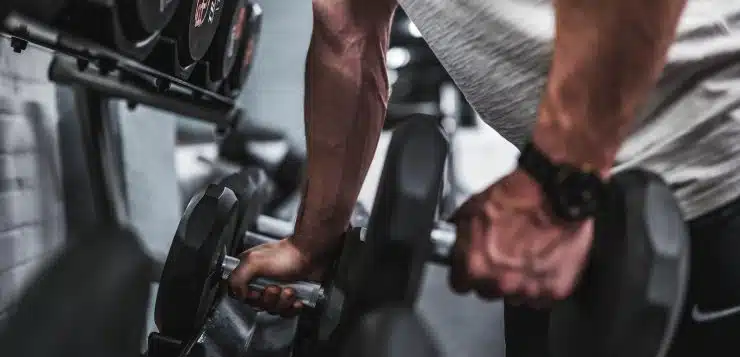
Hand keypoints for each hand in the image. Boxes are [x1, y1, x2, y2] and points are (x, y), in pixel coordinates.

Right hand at [228, 238, 328, 316]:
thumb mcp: (254, 262)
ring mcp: (277, 289)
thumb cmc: (285, 254)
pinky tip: (297, 300)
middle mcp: (261, 281)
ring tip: (290, 290)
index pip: (238, 293)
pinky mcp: (291, 296)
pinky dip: (292, 308)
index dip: (247, 297)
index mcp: (249, 272)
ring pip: (273, 309)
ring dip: (282, 302)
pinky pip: (287, 312)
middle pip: (257, 304)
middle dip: (268, 299)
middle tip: (276, 287)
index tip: (256, 292)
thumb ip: (237, 278)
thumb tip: (239, 295)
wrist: (311, 253)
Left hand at [448, 169, 592, 305]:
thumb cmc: (516, 196)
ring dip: (519, 282)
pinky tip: (546, 261)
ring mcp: (529, 289)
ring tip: (528, 255)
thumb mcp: (471, 208)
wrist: (555, 192)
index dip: (466, 273)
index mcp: (475, 265)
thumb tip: (453, 242)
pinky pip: (544, 296)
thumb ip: (460, 235)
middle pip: (488, 292)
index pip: (460, 285)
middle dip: (493, 277)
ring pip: (517, 296)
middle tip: (505, 255)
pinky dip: (545, 283)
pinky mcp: (555, 290)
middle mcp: (500, 283)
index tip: (473, 266)